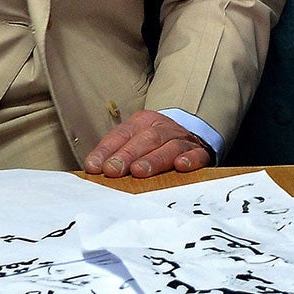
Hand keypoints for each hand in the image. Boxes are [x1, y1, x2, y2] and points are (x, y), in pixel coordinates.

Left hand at [86, 111, 210, 178]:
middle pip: (145, 139)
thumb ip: (115, 154)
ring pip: (169, 146)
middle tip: (113, 170)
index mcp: (143, 122)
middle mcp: (163, 128)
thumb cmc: (156, 145)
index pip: (122, 134)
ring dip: (154, 159)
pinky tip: (181, 166)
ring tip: (139, 171)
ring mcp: (183, 139)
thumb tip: (93, 170)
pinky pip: (197, 154)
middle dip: (128, 155)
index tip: (94, 167)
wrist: (193, 136)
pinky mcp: (200, 153)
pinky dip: (190, 159)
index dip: (107, 150)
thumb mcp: (134, 142)